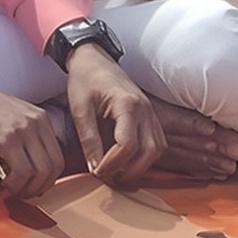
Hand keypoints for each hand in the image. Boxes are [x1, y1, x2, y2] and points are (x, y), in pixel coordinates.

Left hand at [64, 44, 164, 187]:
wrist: (93, 59)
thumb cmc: (84, 79)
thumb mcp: (79, 109)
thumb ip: (88, 139)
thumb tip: (95, 168)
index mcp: (127, 104)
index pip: (128, 144)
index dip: (113, 164)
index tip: (97, 172)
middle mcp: (145, 110)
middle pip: (149, 152)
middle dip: (130, 171)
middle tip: (108, 178)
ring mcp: (151, 113)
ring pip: (158, 150)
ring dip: (140, 167)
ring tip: (117, 174)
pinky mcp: (150, 117)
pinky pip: (157, 143)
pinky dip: (145, 158)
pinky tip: (126, 164)